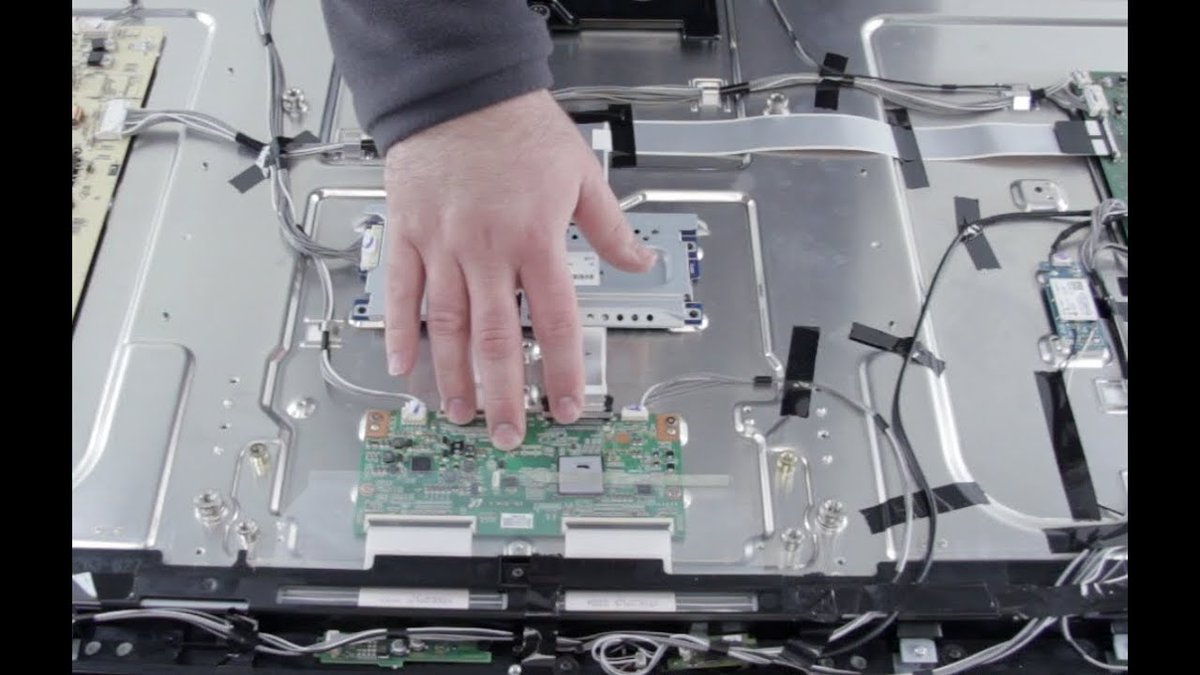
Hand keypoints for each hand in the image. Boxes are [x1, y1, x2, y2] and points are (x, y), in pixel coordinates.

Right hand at [383, 89, 655, 449]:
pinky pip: (400, 291)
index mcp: (535, 239)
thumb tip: (641, 260)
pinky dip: (399, 330)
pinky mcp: (407, 234)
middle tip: (507, 432)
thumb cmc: (518, 127)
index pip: (556, 321)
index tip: (567, 406)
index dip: (564, 371)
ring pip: (446, 324)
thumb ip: (609, 227)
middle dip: (504, 393)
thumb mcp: (581, 173)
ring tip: (459, 412)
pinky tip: (401, 364)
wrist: (460, 89)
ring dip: (453, 375)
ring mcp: (442, 245)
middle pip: (498, 338)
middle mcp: (487, 249)